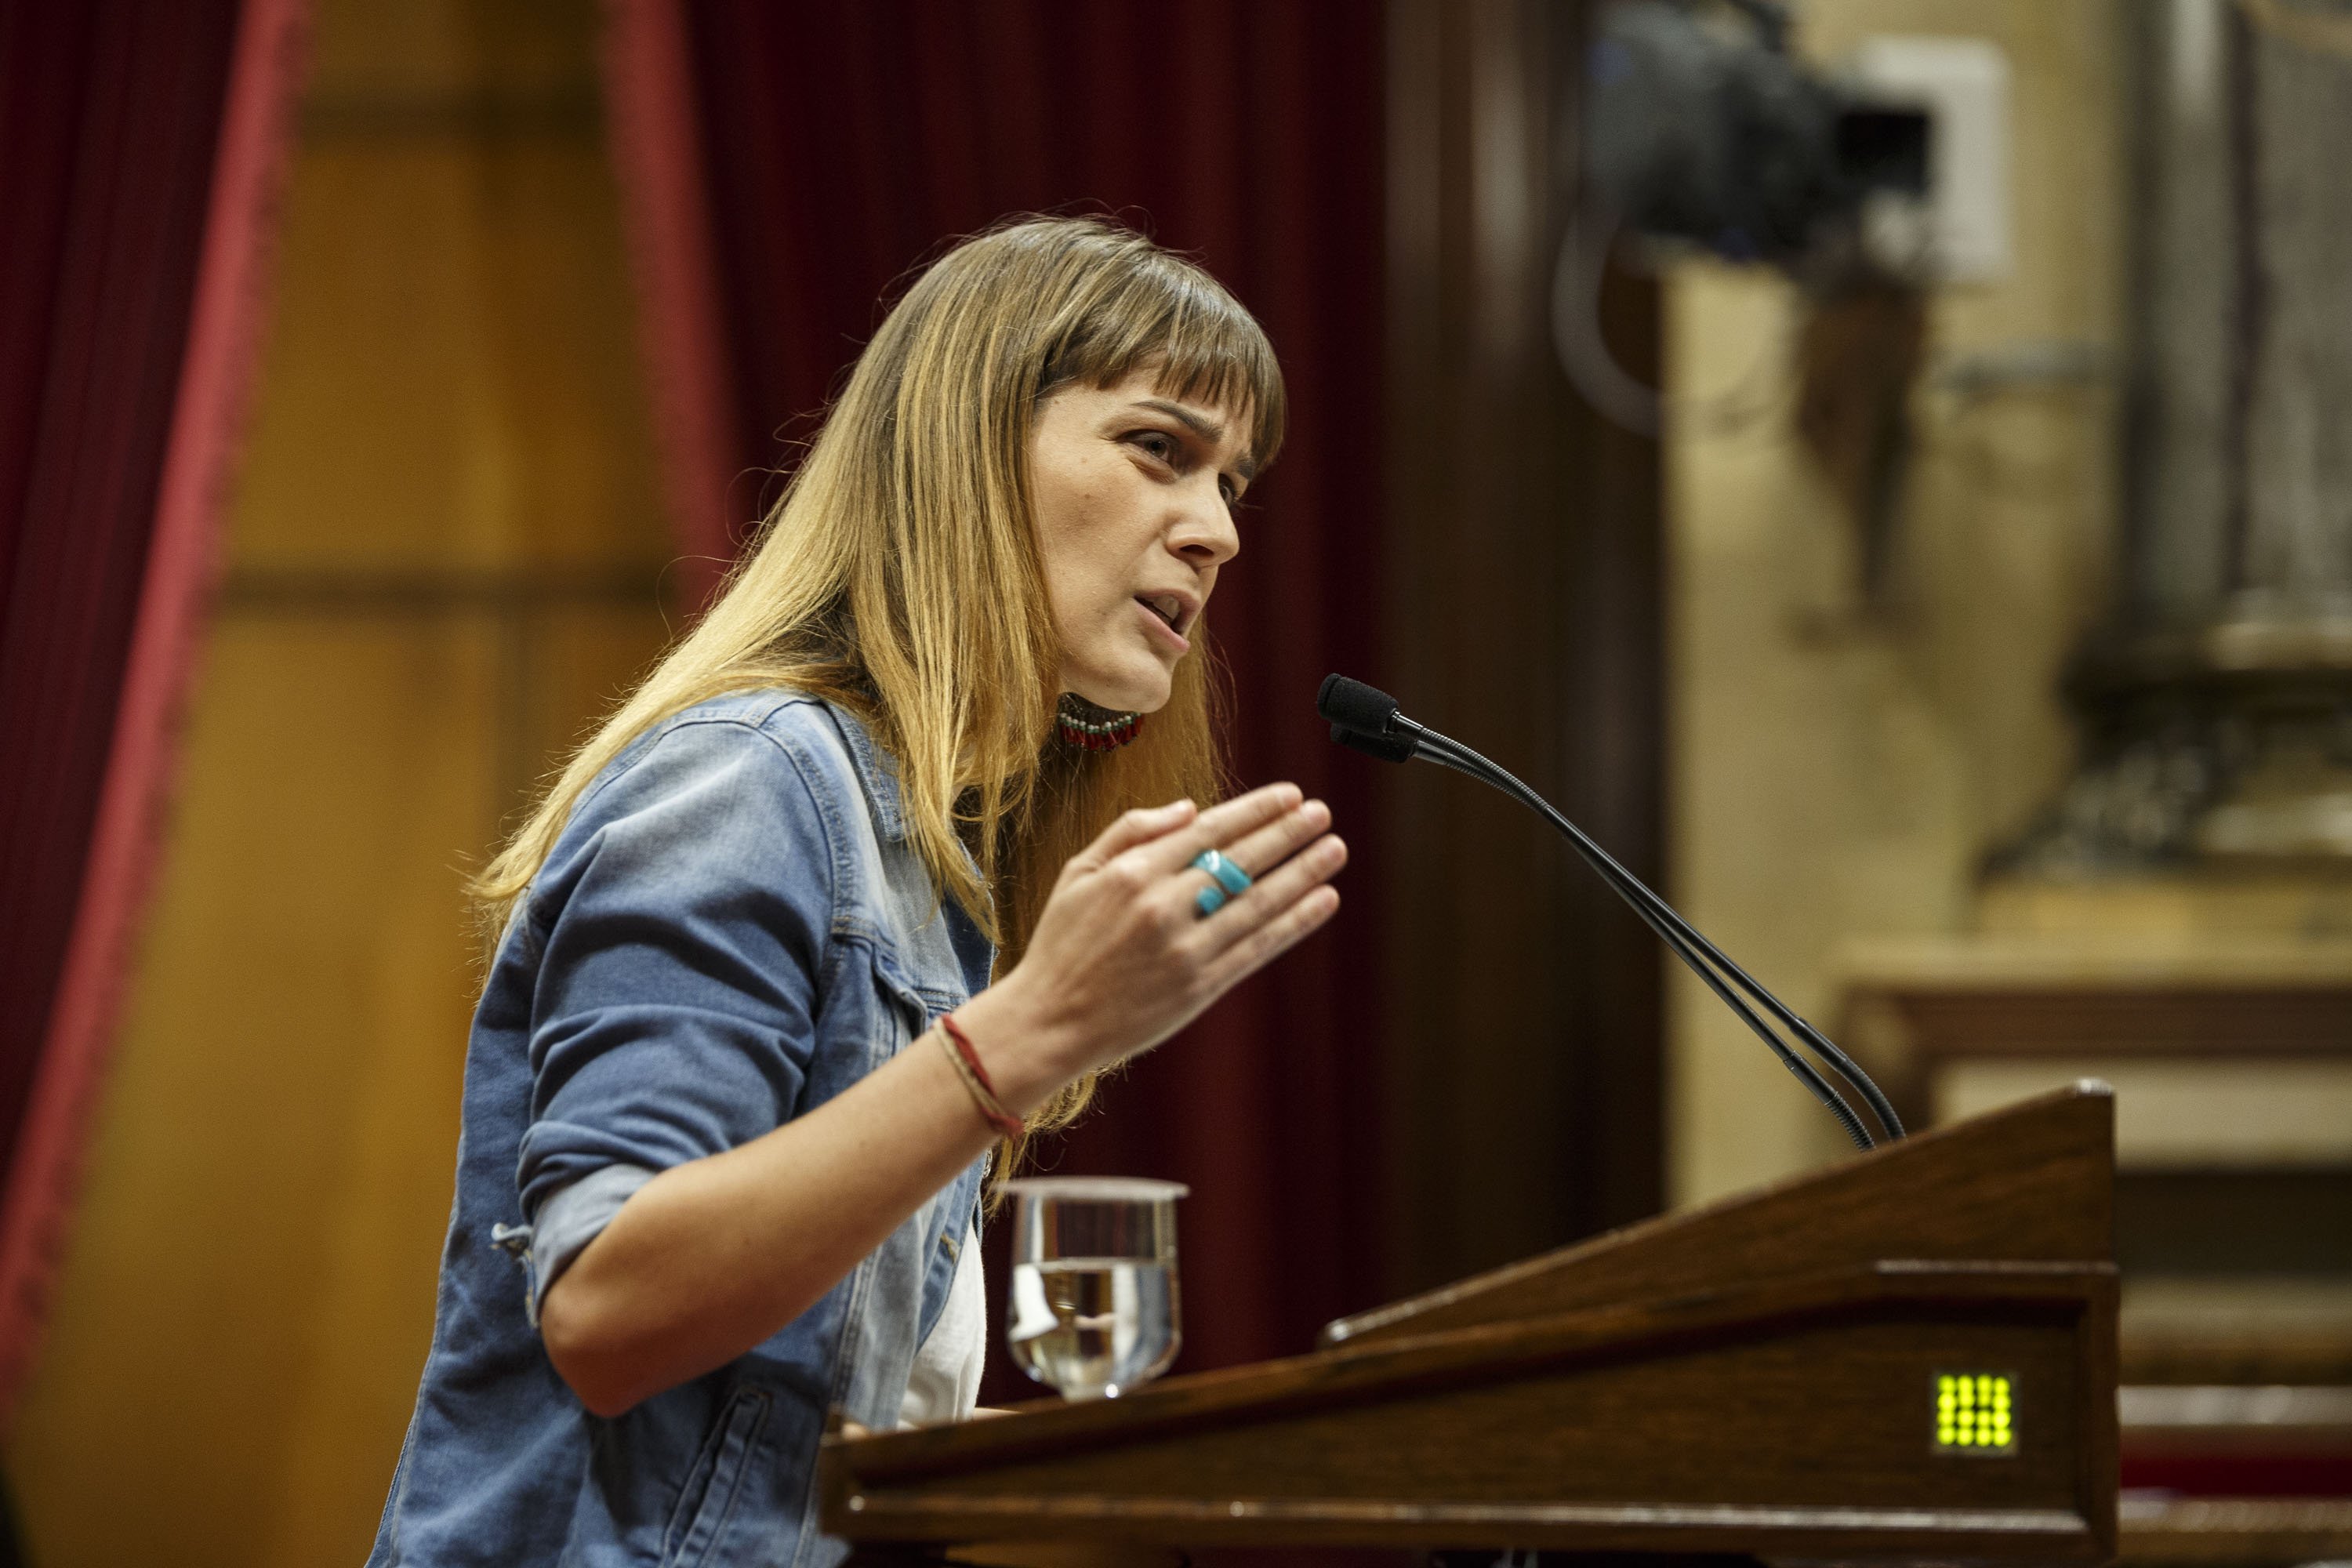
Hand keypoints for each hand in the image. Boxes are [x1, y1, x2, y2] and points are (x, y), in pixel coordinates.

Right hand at [965, 784, 1344, 1102]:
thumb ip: (1131, 832)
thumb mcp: (1079, 872)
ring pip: (1258, 902)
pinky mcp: (1200, 987)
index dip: (1255, 810)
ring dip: (1303, 873)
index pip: (1209, 830)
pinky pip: (1258, 947)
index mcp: (1133, 873)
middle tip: (1321, 812)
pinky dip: (1295, 923)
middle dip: (1288, 833)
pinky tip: (1322, 900)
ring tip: (1334, 848)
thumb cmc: (1063, 944)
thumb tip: (1189, 808)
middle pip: (1241, 860)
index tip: (1289, 795)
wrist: (1050, 1021)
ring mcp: (1185, 949)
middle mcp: (1163, 907)